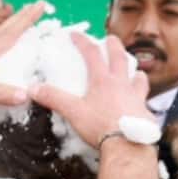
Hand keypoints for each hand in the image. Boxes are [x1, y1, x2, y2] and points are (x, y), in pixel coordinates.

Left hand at [0, 0, 48, 116]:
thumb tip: (25, 94)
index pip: (9, 33)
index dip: (26, 20)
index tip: (41, 5)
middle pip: (4, 31)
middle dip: (21, 18)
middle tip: (37, 5)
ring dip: (12, 29)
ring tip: (23, 22)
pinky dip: (2, 47)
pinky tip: (3, 53)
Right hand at [29, 33, 152, 148]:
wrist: (126, 144)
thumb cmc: (98, 126)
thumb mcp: (72, 111)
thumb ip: (53, 98)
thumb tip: (33, 89)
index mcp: (102, 81)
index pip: (92, 55)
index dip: (83, 42)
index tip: (76, 34)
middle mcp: (121, 85)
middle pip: (120, 58)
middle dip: (114, 46)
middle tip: (111, 39)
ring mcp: (135, 98)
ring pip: (138, 78)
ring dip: (135, 72)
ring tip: (135, 72)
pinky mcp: (143, 113)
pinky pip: (144, 101)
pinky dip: (141, 99)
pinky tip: (139, 104)